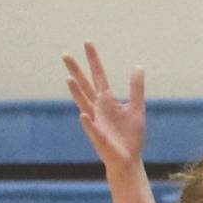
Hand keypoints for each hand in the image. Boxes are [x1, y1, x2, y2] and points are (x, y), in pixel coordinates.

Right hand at [63, 42, 145, 173]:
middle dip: (76, 70)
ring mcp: (96, 122)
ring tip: (69, 79)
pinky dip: (88, 122)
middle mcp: (98, 108)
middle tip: (65, 54)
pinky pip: (92, 128)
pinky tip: (83, 114)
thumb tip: (138, 66)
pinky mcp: (98, 137)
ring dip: (76, 92)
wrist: (128, 159)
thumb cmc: (130, 135)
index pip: (99, 76)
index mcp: (107, 100)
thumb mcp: (137, 107)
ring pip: (83, 104)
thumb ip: (136, 88)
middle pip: (85, 85)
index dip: (94, 60)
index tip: (87, 43)